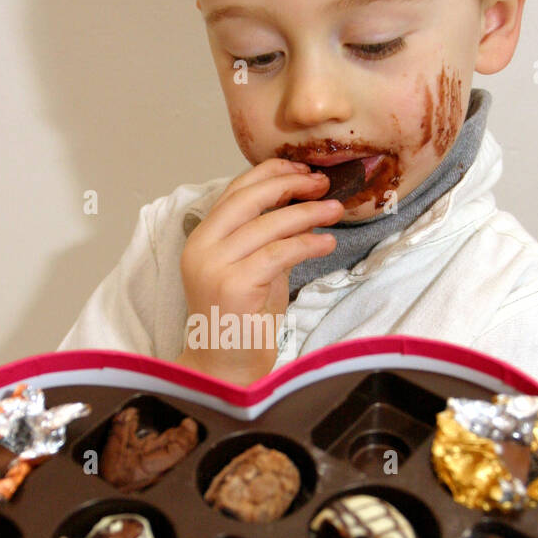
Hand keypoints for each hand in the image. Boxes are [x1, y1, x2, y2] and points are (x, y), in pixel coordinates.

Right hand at [176, 158, 342, 382]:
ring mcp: (215, 266)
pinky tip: (326, 242)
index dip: (271, 173)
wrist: (225, 368)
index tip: (302, 170)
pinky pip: (279, 253)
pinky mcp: (234, 285)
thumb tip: (302, 204)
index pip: (235, 190)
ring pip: (268, 224)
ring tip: (334, 210)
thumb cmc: (242, 322)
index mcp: (202, 238)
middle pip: (249, 198)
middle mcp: (202, 248)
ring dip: (307, 212)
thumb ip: (269, 237)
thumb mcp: (255, 268)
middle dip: (290, 184)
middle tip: (322, 183)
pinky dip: (307, 243)